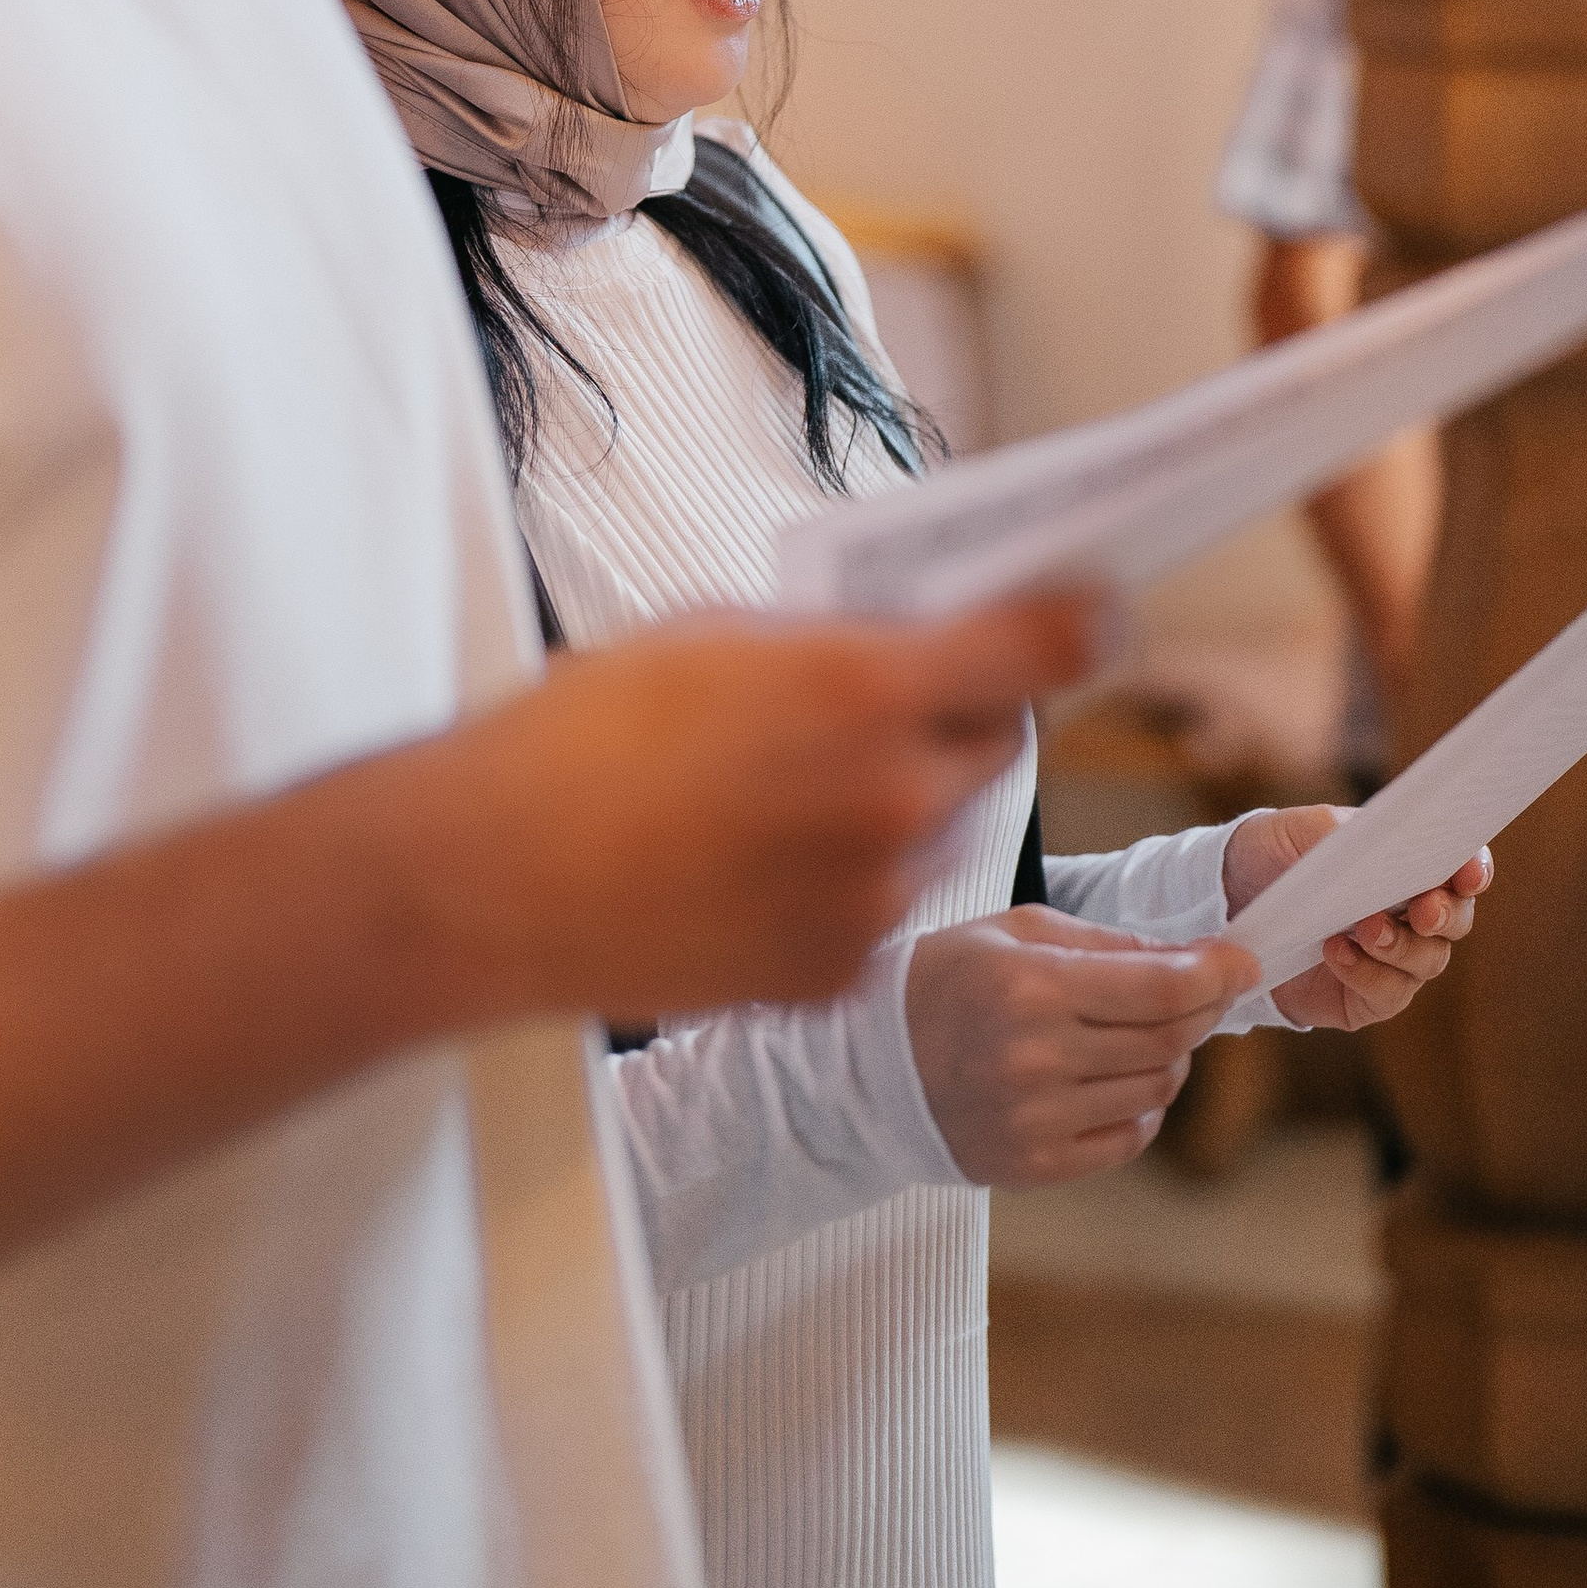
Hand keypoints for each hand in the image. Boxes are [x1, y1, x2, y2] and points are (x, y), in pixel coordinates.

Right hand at [440, 585, 1112, 1024]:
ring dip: (897, 805)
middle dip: (963, 715)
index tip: (1094, 614)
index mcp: (864, 690)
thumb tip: (907, 636)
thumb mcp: (710, 637)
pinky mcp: (837, 973)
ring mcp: (871, 897)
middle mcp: (892, 798)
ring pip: (938, 832)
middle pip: (999, 743)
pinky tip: (753, 865)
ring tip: (780, 796)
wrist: (492, 880)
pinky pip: (882, 909)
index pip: (1040, 649)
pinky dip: (844, 883)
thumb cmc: (580, 741)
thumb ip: (830, 640)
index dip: (1078, 625)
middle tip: (894, 703)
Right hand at [905, 906, 1261, 1183]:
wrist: (869, 1067)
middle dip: (1200, 1009)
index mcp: (1032, 988)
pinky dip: (1138, 1106)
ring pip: (1156, 1089)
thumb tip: (1188, 958)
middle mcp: (1037, 1058)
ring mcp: (1037, 1120)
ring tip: (1136, 1034)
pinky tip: (1109, 1079)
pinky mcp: (1036, 1166)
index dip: (1216, 975)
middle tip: (1202, 990)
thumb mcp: (1016, 932)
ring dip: (1167, 1057)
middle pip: (1168, 1040)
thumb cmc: (946, 981)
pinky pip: (1128, 1139)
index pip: (1160, 990)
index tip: (1243, 962)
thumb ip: (1106, 943)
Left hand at [1220, 804, 1491, 1031]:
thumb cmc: (1276, 852)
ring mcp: (1393, 960)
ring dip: (1401, 946)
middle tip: (1422, 911)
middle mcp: (1411, 914)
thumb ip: (1339, 831)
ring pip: (1428, 961)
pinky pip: (1388, 995)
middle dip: (1444, 915)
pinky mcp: (1365, 997)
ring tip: (1363, 929)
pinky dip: (1368, 975)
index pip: (1461, 867)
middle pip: (1455, 920)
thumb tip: (1374, 843)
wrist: (1228, 898)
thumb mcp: (1299, 829)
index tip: (1467, 873)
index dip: (1474, 869)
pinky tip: (1335, 953)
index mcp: (1409, 863)